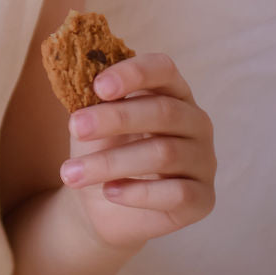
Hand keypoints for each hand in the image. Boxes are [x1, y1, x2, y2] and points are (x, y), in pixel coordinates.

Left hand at [59, 51, 215, 251]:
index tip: (98, 87)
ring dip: (111, 162)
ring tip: (71, 173)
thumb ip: (94, 100)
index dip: (133, 74)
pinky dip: (137, 193)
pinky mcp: (203, 199)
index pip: (163, 69)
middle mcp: (195, 122)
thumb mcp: (94, 121)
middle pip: (164, 111)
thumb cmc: (103, 150)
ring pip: (164, 154)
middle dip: (115, 118)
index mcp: (171, 92)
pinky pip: (177, 193)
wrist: (105, 205)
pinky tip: (109, 192)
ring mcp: (204, 161)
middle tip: (75, 127)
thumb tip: (79, 77)